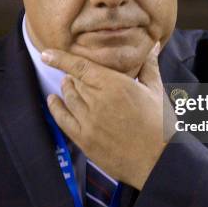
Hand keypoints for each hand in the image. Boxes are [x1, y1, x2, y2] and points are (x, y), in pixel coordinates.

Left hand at [42, 42, 173, 189]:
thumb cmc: (160, 124)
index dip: (61, 58)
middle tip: (75, 73)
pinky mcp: (84, 139)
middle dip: (72, 75)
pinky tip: (53, 100)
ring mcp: (88, 122)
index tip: (47, 53)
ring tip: (68, 84)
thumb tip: (152, 46)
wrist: (159, 160)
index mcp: (114, 85)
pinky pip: (63, 120)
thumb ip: (149, 66)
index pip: (80, 66)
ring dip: (66, 89)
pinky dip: (56, 108)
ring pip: (68, 98)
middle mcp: (97, 101)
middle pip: (75, 81)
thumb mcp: (155, 90)